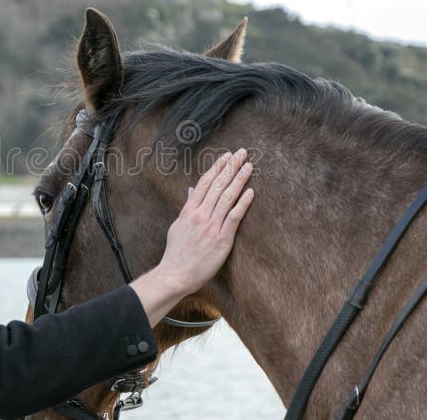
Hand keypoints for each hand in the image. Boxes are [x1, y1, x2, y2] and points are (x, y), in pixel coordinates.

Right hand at [159, 148, 253, 294]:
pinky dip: (242, 204)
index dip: (217, 167)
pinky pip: (234, 218)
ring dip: (239, 180)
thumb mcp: (178, 225)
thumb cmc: (176, 252)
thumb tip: (192, 190)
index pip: (205, 183)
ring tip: (249, 166)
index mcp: (189, 210)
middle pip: (218, 185)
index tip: (227, 156)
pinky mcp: (222, 240)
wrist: (176, 274)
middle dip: (231, 167)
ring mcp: (211, 227)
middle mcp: (200, 215)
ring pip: (227, 197)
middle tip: (242, 153)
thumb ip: (187, 206)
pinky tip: (250, 192)